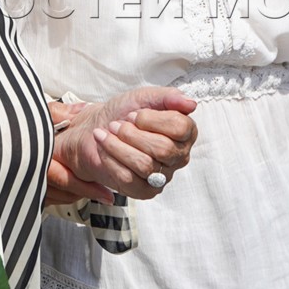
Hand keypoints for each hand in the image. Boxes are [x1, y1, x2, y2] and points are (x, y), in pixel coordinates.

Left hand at [52, 86, 197, 201]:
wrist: (98, 128)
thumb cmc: (124, 113)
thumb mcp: (144, 97)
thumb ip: (168, 97)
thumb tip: (190, 103)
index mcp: (185, 132)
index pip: (180, 128)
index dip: (152, 119)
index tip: (135, 114)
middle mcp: (178, 156)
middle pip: (163, 149)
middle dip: (132, 134)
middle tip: (117, 125)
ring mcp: (163, 176)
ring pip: (144, 165)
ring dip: (118, 146)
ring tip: (107, 134)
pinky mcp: (144, 191)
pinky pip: (129, 180)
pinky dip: (111, 160)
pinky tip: (104, 149)